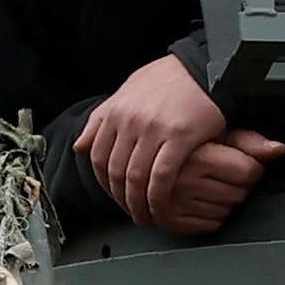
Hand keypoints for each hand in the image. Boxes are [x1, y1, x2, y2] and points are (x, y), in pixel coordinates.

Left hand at [85, 54, 283, 232]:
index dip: (103, 183)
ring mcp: (153, 129)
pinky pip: (161, 177)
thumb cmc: (170, 79)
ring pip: (136, 178)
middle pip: (115, 171)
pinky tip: (161, 208)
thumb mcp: (128, 91)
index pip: (97, 157)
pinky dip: (158, 198)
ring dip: (138, 204)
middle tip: (131, 212)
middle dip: (121, 198)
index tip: (114, 196)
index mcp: (115, 111)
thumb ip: (102, 118)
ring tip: (146, 217)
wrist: (206, 67)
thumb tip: (78, 146)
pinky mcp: (179, 138)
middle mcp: (129, 121)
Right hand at [142, 130, 284, 234]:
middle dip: (237, 185)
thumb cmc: (181, 136)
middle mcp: (183, 178)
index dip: (251, 168)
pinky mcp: (167, 218)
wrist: (139, 148)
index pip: (248, 172)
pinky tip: (201, 200)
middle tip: (222, 173)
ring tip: (209, 184)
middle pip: (239, 194)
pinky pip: (207, 226)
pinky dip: (209, 216)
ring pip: (225, 212)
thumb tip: (278, 149)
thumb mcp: (214, 131)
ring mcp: (174, 201)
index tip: (241, 162)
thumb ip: (248, 142)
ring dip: (223, 201)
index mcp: (196, 154)